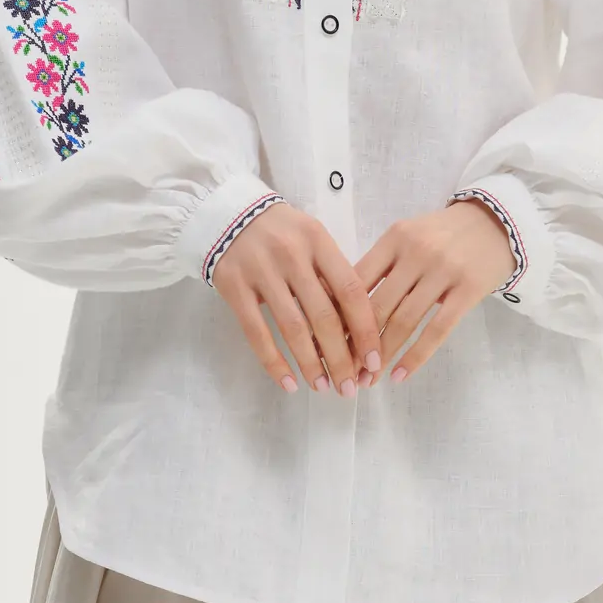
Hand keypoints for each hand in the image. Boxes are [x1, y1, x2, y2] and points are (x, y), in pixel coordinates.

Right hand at [210, 200, 385, 395]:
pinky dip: (274, 362)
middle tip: (350, 386)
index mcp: (318, 241)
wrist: (228, 215)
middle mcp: (291, 255)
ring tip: (324, 387)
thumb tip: (357, 332)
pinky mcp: (234, 287)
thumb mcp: (313, 241)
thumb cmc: (282, 234)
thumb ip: (332, 277)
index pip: (350, 291)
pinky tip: (289, 383)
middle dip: (341, 357)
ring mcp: (261, 271)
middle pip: (324, 316)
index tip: (374, 361)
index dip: (365, 330)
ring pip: (293, 328)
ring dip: (311, 364)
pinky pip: (257, 332)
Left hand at [355, 200, 517, 381]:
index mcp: (394, 238)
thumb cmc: (444, 235)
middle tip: (343, 371)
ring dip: (382, 355)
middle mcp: (415, 253)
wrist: (496, 223)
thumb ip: (381, 266)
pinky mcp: (467, 290)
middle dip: (356, 343)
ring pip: (404, 321)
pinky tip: (400, 375)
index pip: (357, 282)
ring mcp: (443, 271)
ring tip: (368, 380)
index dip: (338, 316)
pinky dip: (416, 356)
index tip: (324, 343)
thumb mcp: (408, 238)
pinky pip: (437, 329)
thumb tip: (342, 309)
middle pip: (377, 306)